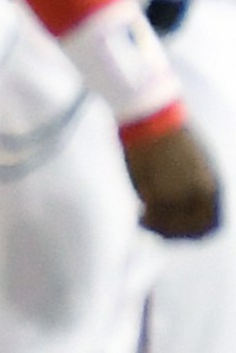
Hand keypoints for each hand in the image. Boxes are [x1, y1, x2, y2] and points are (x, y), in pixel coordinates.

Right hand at [125, 122, 221, 239]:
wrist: (152, 118)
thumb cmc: (168, 133)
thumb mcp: (195, 162)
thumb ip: (194, 186)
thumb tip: (183, 203)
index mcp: (213, 186)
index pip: (213, 224)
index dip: (196, 232)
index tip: (180, 230)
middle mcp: (201, 194)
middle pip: (195, 230)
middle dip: (176, 235)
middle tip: (159, 231)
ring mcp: (180, 195)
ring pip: (172, 226)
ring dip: (159, 228)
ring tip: (144, 220)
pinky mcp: (159, 193)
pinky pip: (154, 217)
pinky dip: (146, 220)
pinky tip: (139, 214)